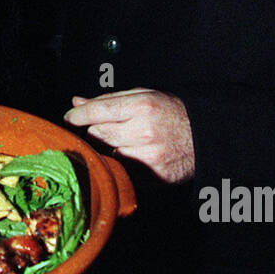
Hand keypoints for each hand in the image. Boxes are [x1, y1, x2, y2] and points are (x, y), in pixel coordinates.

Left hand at [64, 88, 194, 183]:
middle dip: (93, 131)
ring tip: (121, 141)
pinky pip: (122, 170)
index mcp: (142, 107)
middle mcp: (144, 132)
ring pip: (108, 154)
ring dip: (107, 149)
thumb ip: (109, 100)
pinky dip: (120, 164)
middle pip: (98, 134)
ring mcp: (149, 157)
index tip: (69, 118)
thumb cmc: (170, 113)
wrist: (205, 138)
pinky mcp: (152, 177)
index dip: (78, 115)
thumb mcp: (144, 96)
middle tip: (98, 129)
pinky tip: (132, 155)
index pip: (98, 111)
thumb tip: (77, 102)